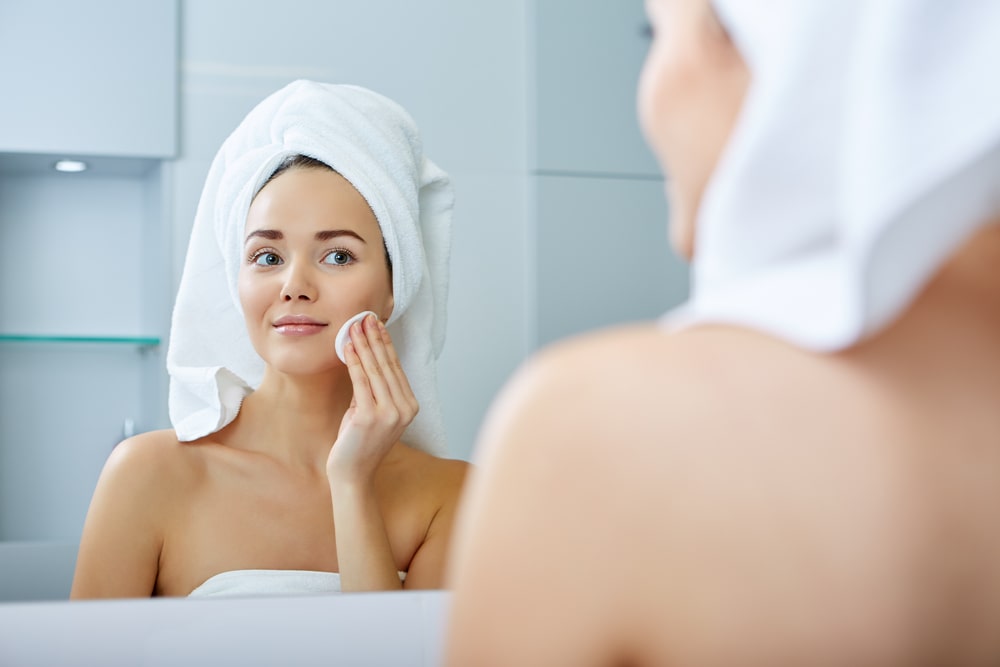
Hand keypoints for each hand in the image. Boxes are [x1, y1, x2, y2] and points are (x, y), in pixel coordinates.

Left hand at [327, 314, 418, 484]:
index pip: (396, 368)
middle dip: (375, 338)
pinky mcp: (372, 415)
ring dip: (364, 344)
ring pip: (376, 370)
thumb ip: (372, 390)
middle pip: (388, 365)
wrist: (352, 474)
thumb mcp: (370, 411)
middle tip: (365, 316)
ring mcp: (391, 412)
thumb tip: (363, 359)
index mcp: (410, 406)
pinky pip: (361, 381)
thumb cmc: (358, 443)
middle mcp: (405, 408)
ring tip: (355, 325)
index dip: (385, 344)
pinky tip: (348, 346)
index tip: (376, 325)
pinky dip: (354, 361)